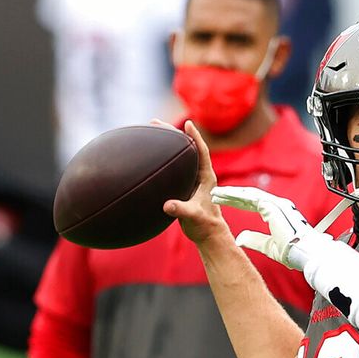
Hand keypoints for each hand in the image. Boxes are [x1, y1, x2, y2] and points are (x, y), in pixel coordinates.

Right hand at [163, 120, 231, 246]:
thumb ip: (182, 210)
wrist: (208, 234)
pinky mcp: (186, 186)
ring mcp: (193, 180)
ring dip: (168, 144)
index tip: (188, 123)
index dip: (195, 136)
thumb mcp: (193, 217)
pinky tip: (150, 158)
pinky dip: (164, 160)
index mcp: (207, 177)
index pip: (202, 151)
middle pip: (188, 148)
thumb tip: (167, 205)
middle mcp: (200, 175)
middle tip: (155, 123)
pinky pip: (175, 168)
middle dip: (174, 134)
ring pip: (181, 157)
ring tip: (151, 133)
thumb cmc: (205, 225)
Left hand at [211, 186, 318, 269]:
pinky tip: (224, 195)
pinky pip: (251, 198)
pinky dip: (237, 196)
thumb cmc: (293, 253)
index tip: (223, 201)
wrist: (306, 255)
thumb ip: (254, 240)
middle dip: (232, 195)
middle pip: (250, 196)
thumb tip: (239, 238)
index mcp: (277, 213)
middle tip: (215, 194)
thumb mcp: (268, 247)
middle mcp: (278, 205)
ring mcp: (276, 204)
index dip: (237, 202)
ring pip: (249, 194)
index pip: (253, 203)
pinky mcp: (273, 206)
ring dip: (231, 193)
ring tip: (215, 193)